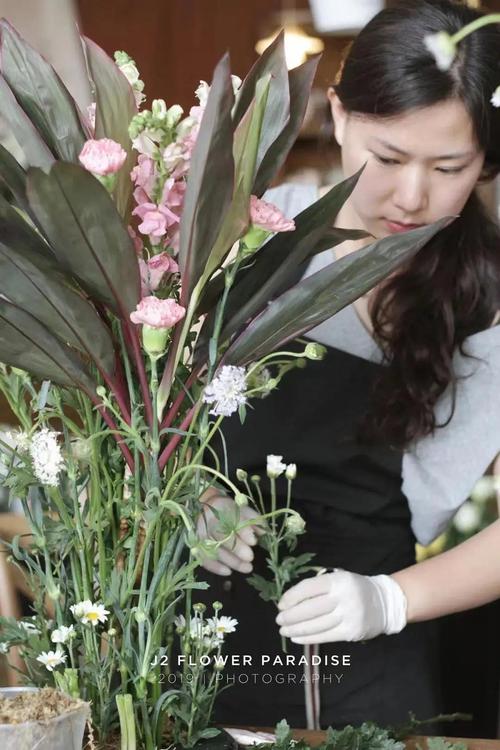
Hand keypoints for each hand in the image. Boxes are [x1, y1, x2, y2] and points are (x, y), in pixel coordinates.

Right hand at [196, 493, 263, 575]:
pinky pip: (203, 558)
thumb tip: (263, 533)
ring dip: (231, 561)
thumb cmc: (228, 511)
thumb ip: (253, 520)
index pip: (232, 518)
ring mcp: (199, 532)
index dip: (243, 531)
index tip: (254, 542)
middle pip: (221, 535)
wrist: (205, 508)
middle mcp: (207, 519)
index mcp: (220, 506)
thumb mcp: (242, 509)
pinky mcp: (194, 544)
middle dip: (237, 548)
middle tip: (250, 558)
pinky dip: (215, 567)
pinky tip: (228, 572)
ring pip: (213, 549)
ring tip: (247, 568)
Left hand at [275, 569, 406, 643]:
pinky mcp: (351, 632)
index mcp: (338, 580)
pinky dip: (308, 638)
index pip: (308, 588)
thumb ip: (318, 586)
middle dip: (291, 616)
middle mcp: (343, 597)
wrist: (383, 603)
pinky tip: (297, 638)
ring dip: (296, 629)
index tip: (280, 604)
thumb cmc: (353, 589)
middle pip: (310, 609)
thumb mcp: (339, 578)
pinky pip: (325, 636)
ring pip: (316, 625)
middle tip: (279, 620)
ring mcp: (348, 616)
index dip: (291, 597)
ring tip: (284, 630)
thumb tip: (290, 601)